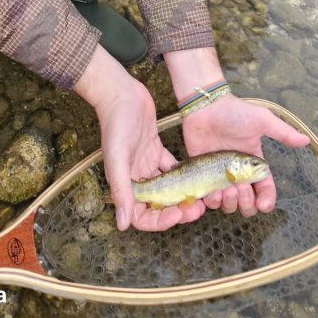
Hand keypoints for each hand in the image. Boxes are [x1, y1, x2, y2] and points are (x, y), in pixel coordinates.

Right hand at [75, 48, 204, 231]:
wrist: (121, 93)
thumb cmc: (116, 123)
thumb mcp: (117, 156)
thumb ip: (121, 189)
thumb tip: (123, 225)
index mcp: (125, 184)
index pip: (142, 216)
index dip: (160, 221)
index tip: (179, 213)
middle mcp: (136, 178)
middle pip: (159, 205)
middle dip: (178, 210)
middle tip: (197, 208)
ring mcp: (147, 164)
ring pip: (168, 189)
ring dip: (184, 195)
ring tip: (201, 196)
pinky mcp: (155, 150)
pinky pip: (172, 169)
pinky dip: (184, 174)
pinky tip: (199, 174)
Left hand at [181, 94, 309, 217]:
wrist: (205, 107)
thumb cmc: (234, 113)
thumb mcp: (262, 120)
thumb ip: (283, 133)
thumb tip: (306, 140)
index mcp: (253, 164)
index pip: (265, 189)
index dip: (267, 200)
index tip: (264, 204)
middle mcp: (238, 174)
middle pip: (247, 203)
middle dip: (246, 202)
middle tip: (240, 188)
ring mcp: (220, 176)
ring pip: (229, 205)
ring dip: (230, 203)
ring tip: (226, 189)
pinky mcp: (203, 177)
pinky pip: (208, 201)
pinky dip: (212, 202)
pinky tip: (213, 193)